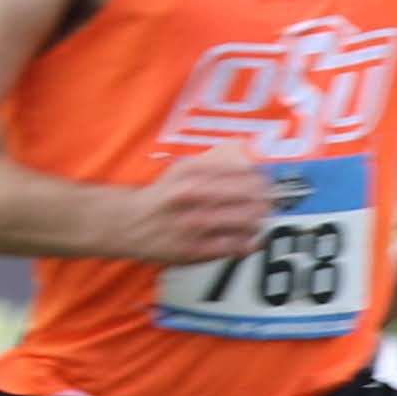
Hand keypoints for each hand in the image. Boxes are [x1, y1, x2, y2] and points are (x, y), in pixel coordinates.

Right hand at [124, 147, 279, 266]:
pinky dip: (248, 243)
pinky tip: (248, 239)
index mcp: (191, 172)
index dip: (262, 178)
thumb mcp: (183, 169)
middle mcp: (191, 195)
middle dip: (265, 200)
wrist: (128, 224)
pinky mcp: (194, 250)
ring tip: (257, 220)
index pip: (243, 171)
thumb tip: (244, 145)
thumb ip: (215, 158)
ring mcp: (192, 224)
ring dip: (258, 221)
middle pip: (249, 196)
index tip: (266, 183)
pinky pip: (234, 246)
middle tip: (268, 203)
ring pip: (245, 221)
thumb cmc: (162, 197)